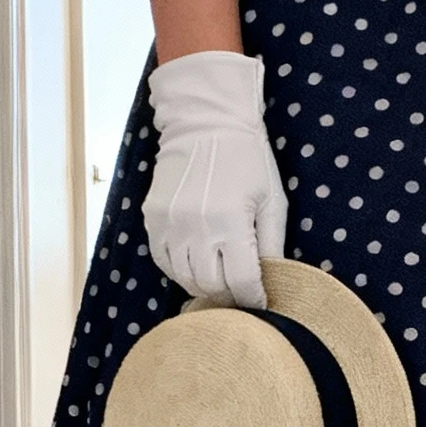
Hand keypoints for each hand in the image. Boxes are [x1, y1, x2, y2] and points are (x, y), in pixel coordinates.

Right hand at [143, 49, 286, 308]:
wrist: (204, 123)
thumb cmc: (247, 159)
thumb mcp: (272, 200)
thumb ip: (273, 243)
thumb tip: (271, 280)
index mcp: (230, 223)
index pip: (241, 282)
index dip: (254, 299)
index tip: (261, 303)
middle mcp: (196, 228)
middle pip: (211, 287)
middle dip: (230, 297)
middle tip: (241, 293)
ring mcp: (169, 224)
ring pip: (185, 278)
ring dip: (204, 286)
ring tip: (220, 281)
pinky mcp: (152, 219)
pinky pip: (164, 261)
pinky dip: (181, 270)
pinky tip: (197, 264)